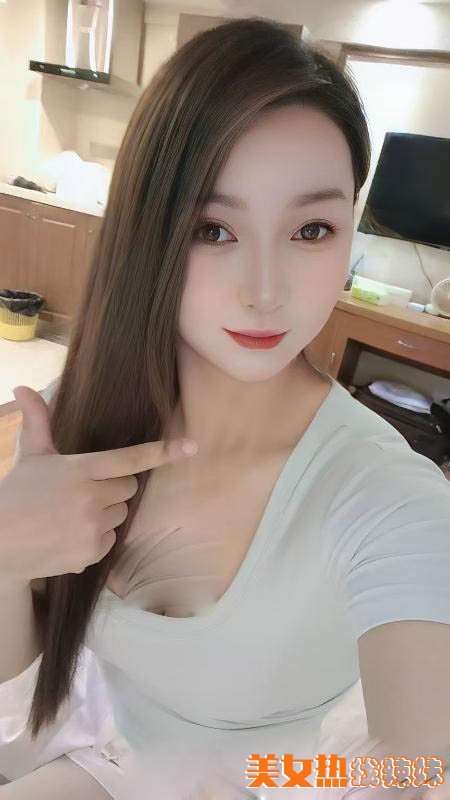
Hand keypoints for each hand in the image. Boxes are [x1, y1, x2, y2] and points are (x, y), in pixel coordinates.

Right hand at [0, 384, 198, 585]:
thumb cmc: (17, 493)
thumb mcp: (31, 455)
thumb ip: (37, 420)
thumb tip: (22, 388)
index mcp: (81, 469)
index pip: (130, 459)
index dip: (163, 452)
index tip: (191, 447)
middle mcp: (92, 497)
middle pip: (128, 487)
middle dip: (111, 487)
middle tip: (80, 492)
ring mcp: (93, 527)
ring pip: (121, 514)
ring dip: (104, 513)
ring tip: (70, 515)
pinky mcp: (92, 552)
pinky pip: (110, 539)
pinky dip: (96, 538)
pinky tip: (69, 535)